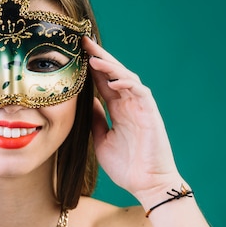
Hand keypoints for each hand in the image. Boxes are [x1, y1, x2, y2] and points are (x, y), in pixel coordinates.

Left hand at [84, 36, 181, 203]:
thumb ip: (95, 119)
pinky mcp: (151, 114)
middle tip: (82, 41)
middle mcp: (129, 104)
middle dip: (98, 56)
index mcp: (117, 109)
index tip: (74, 52)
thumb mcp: (101, 139)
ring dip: (110, 67)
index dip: (90, 67)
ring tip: (93, 57)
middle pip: (113, 73)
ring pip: (126, 78)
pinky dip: (128, 84)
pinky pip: (141, 93)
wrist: (146, 185)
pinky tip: (114, 79)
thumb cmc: (126, 166)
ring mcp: (140, 107)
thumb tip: (84, 102)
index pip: (102, 81)